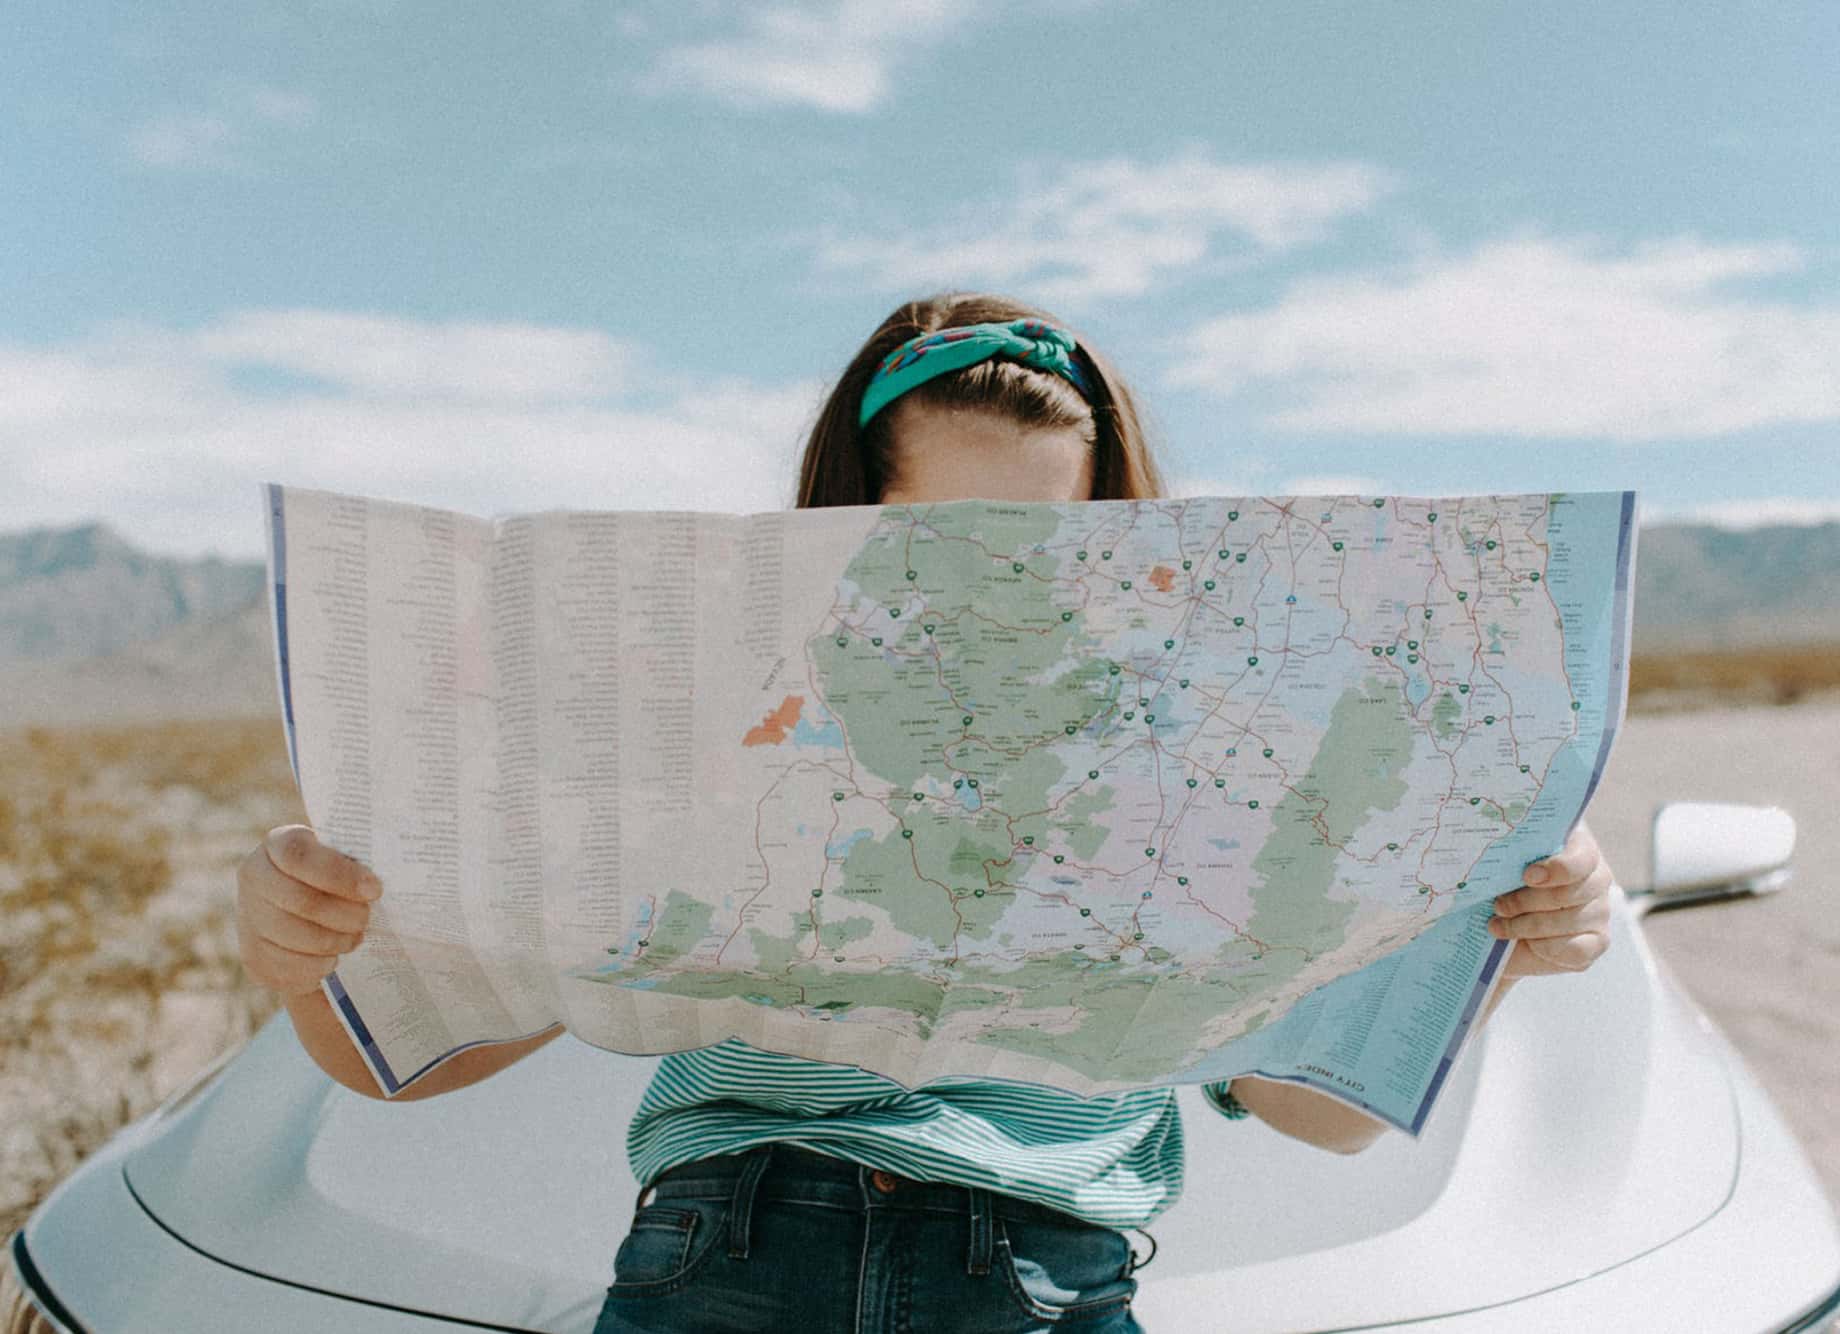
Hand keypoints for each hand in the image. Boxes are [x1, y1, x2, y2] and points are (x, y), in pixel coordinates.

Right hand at [236, 824, 381, 999]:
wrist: (302, 907)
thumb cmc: (335, 875)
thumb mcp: (342, 857)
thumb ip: (357, 862)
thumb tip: (377, 885)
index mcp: (278, 843)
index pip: (299, 855)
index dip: (339, 874)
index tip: (374, 889)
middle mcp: (254, 877)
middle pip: (301, 901)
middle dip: (344, 914)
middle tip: (366, 919)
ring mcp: (248, 917)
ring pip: (297, 938)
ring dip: (335, 942)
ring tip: (354, 937)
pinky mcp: (253, 956)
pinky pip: (290, 967)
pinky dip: (319, 966)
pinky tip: (332, 957)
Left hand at [1488, 821, 1613, 977]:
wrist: (1504, 919)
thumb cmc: (1504, 881)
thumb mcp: (1504, 861)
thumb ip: (1510, 855)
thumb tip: (1500, 860)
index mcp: (1578, 845)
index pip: (1581, 859)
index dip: (1556, 869)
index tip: (1527, 876)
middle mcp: (1597, 877)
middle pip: (1568, 894)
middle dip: (1525, 902)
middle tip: (1498, 905)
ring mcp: (1600, 910)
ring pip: (1566, 922)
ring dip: (1525, 926)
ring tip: (1499, 925)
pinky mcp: (1598, 940)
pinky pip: (1576, 950)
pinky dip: (1544, 948)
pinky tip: (1525, 942)